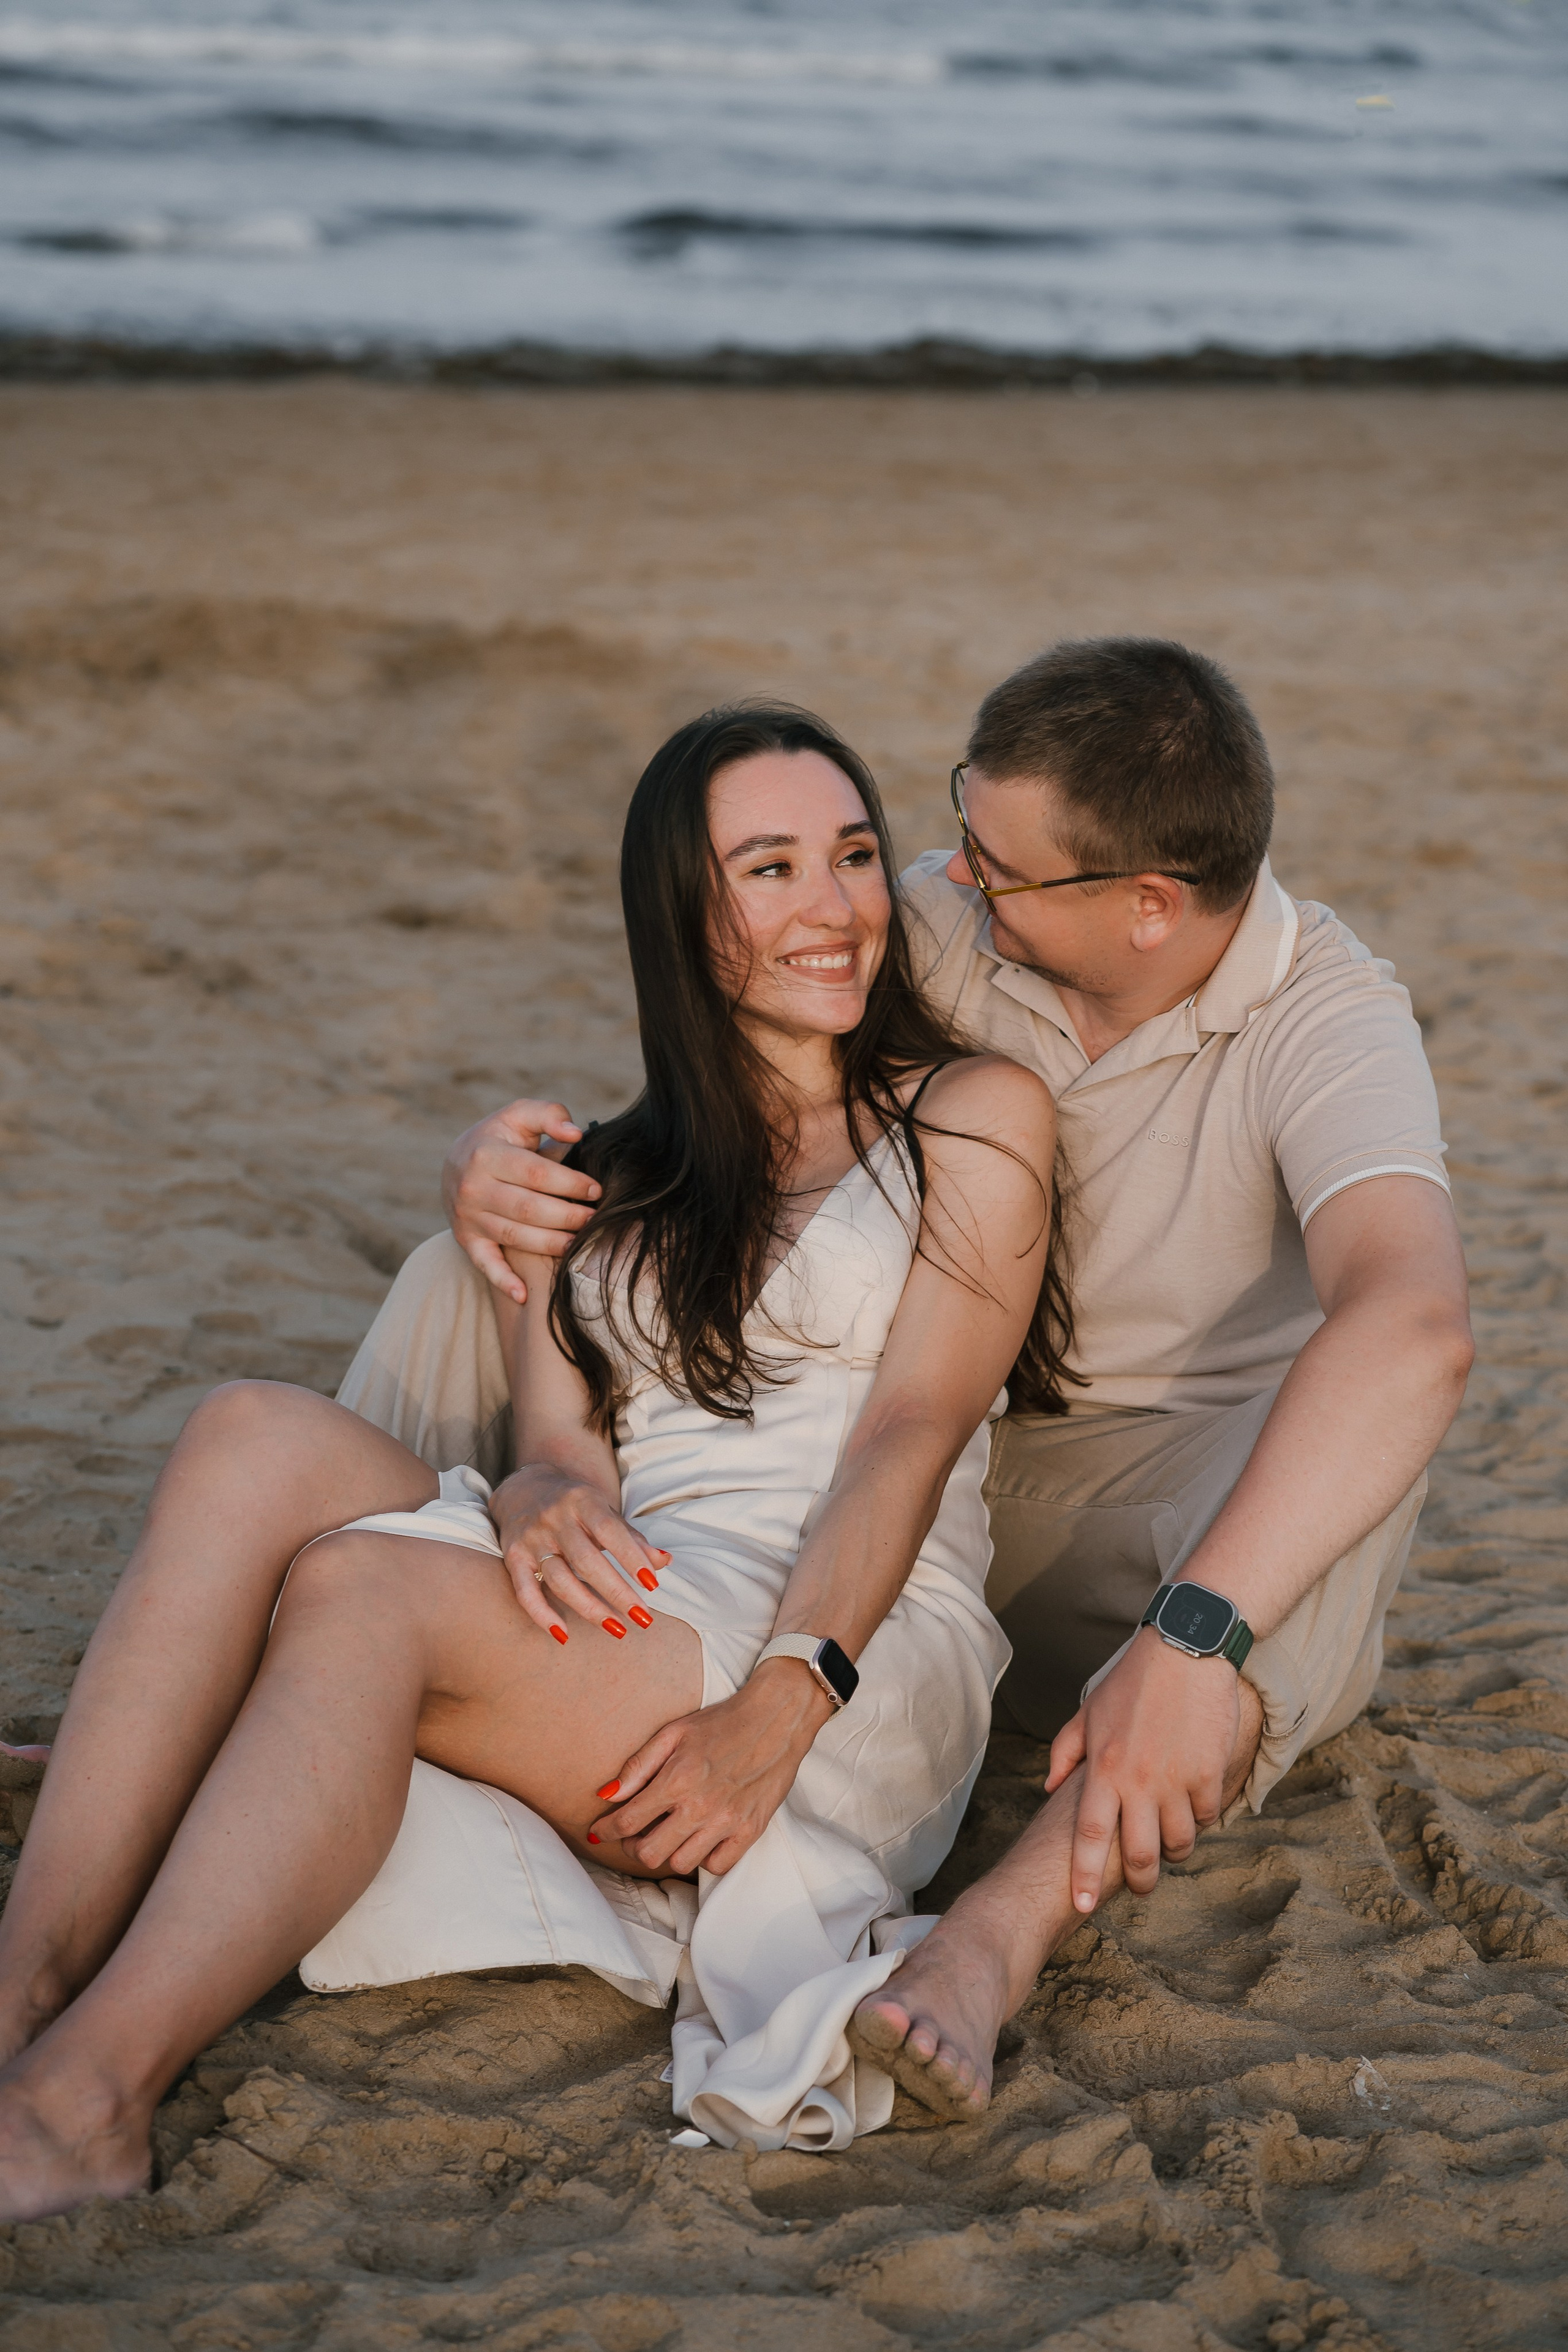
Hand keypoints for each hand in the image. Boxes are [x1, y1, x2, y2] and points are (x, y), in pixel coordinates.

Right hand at [442, 1098, 601, 1303]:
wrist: (457, 1162)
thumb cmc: (502, 1138)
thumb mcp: (520, 1115)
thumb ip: (549, 1114)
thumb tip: (576, 1133)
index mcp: (487, 1154)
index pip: (537, 1173)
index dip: (571, 1183)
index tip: (597, 1189)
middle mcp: (472, 1187)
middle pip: (529, 1208)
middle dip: (568, 1216)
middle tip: (595, 1219)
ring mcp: (467, 1217)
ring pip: (515, 1237)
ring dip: (551, 1244)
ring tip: (579, 1243)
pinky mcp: (466, 1240)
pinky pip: (484, 1265)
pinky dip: (503, 1282)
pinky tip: (524, 1296)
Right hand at [491, 1463, 669, 1641]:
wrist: (524, 1488)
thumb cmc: (576, 1505)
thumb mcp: (604, 1510)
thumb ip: (631, 1537)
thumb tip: (665, 1562)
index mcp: (582, 1500)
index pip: (609, 1530)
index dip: (631, 1557)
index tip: (652, 1584)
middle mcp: (555, 1518)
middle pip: (586, 1560)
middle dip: (616, 1591)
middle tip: (643, 1618)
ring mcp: (532, 1538)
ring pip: (560, 1579)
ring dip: (589, 1608)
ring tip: (617, 1629)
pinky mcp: (513, 1557)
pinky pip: (525, 1591)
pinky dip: (542, 1614)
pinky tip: (564, 1635)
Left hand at [588, 1661, 833, 1874]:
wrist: (777, 1717)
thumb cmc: (722, 1721)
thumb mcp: (674, 1732)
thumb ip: (638, 1765)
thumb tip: (606, 1795)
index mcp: (677, 1779)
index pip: (628, 1821)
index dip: (607, 1830)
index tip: (600, 1831)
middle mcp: (700, 1806)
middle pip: (650, 1854)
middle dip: (633, 1847)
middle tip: (635, 1834)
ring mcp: (727, 1822)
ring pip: (681, 1863)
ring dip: (668, 1853)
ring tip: (669, 1835)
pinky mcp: (751, 1830)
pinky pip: (717, 1865)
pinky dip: (704, 1858)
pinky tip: (701, 1838)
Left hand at [1044, 1627, 1239, 1914]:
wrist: (1186, 1649)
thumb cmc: (1133, 1680)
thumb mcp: (1089, 1712)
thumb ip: (1065, 1753)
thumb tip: (1046, 1788)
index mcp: (1103, 1769)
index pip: (1088, 1835)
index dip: (1083, 1875)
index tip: (1079, 1905)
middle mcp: (1139, 1781)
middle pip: (1139, 1855)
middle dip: (1140, 1881)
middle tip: (1140, 1886)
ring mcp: (1177, 1780)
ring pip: (1179, 1842)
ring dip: (1174, 1849)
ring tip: (1169, 1840)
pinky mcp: (1210, 1772)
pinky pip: (1208, 1816)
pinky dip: (1202, 1818)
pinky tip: (1195, 1805)